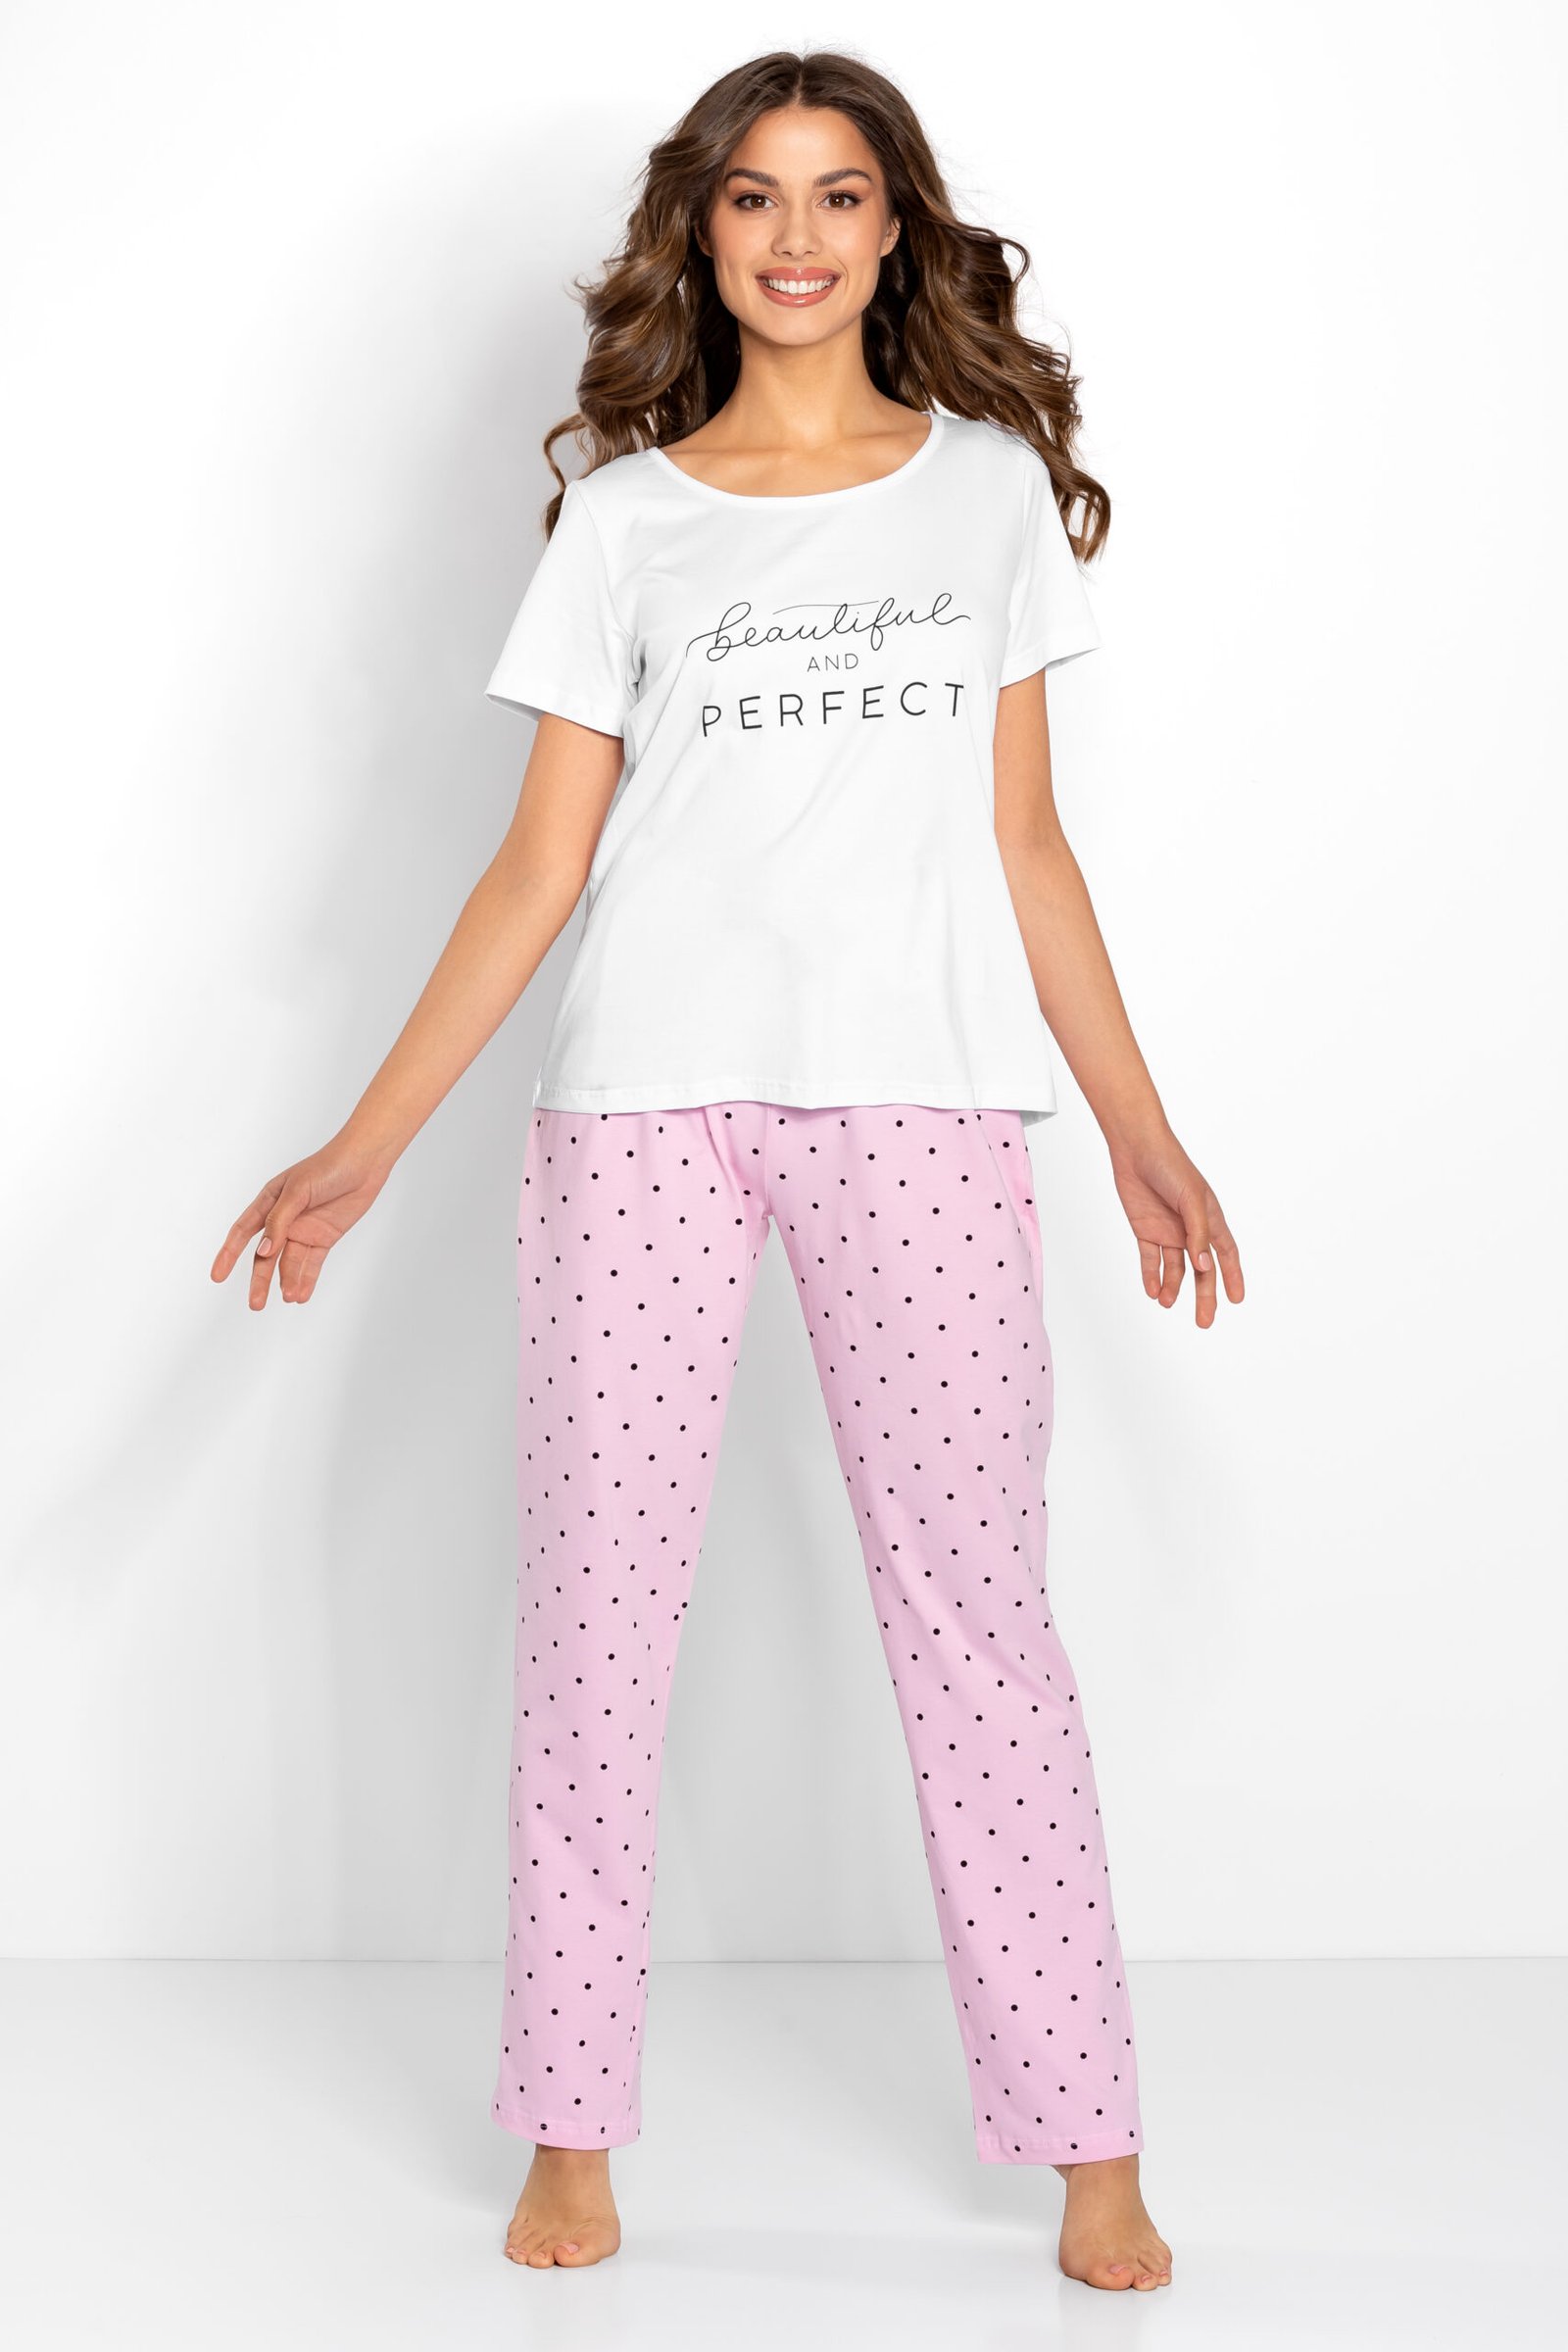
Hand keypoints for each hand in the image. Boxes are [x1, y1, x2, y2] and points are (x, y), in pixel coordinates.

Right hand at [210, 1131, 394, 1310]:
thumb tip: (264, 1251)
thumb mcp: (298, 1191)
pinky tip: (301, 1295)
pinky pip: (311, 1263)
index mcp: (269, 1201)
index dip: (228, 1254)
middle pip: (266, 1256)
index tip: (217, 1276)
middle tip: (255, 1304)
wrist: (365, 1163)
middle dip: (260, 1280)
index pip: (242, 1232)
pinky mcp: (324, 1238)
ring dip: (288, 1281)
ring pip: (289, 1263)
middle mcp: (283, 1219)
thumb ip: (279, 1221)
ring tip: (290, 1297)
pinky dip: (306, 1279)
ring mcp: (303, 1230)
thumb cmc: (328, 1167)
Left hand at [1108, 1126, 1243, 1327]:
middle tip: (1204, 1321)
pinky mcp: (1146, 1230)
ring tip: (1166, 1302)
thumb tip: (1205, 1266)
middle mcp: (1191, 1228)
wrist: (1135, 1148)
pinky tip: (1152, 1290)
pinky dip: (1151, 1276)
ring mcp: (1168, 1230)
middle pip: (1201, 1269)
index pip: (1226, 1254)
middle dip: (1204, 1295)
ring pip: (1175, 1268)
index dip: (1233, 1276)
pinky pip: (1151, 1259)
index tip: (1237, 1300)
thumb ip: (1198, 1234)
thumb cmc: (1170, 1166)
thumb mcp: (1190, 1200)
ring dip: (1173, 1287)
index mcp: (1210, 1218)